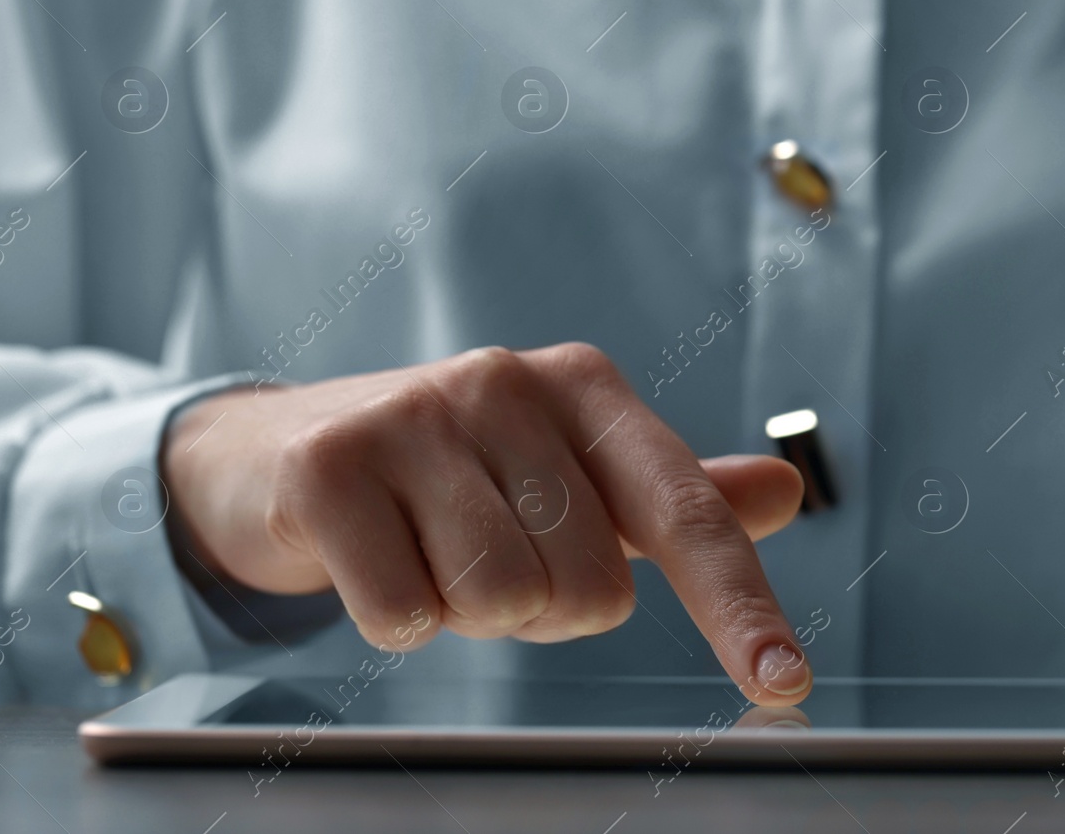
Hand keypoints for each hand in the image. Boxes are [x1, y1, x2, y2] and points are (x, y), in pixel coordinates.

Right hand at [162, 343, 810, 703]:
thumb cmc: (452, 472)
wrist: (277, 449)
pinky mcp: (330, 464)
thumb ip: (671, 496)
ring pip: (501, 603)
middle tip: (485, 553)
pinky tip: (372, 555)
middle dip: (542, 607)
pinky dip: (396, 616)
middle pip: (590, 588)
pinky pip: (404, 614)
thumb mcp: (569, 472)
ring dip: (468, 612)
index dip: (739, 604)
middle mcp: (508, 382)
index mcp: (584, 387)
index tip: (787, 682)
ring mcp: (416, 417)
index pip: (686, 512)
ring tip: (428, 550)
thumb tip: (785, 494)